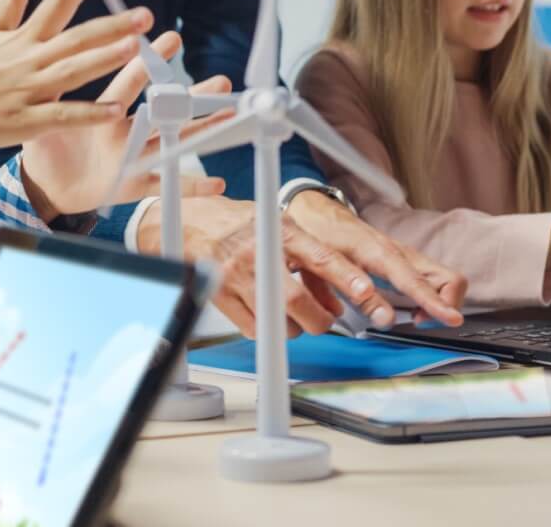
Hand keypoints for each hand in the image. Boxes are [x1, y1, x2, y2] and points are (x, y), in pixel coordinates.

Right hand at [0, 0, 152, 172]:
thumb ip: (10, 1)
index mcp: (22, 38)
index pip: (58, 0)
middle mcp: (28, 60)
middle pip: (75, 38)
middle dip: (111, 25)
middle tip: (145, 14)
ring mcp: (27, 91)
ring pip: (71, 72)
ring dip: (102, 59)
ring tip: (133, 48)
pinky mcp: (24, 122)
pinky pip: (61, 116)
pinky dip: (88, 114)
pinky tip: (115, 109)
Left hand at [19, 30, 228, 219]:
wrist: (42, 185)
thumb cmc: (45, 146)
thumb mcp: (47, 118)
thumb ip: (52, 95)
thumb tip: (44, 59)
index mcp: (106, 111)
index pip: (130, 82)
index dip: (148, 63)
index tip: (170, 39)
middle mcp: (126, 131)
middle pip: (164, 110)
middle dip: (193, 96)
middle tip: (222, 82)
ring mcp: (134, 157)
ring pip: (173, 141)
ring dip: (202, 131)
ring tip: (230, 118)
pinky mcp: (133, 184)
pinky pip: (164, 184)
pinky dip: (190, 186)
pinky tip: (217, 183)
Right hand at [137, 194, 463, 337]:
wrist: (183, 221)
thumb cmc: (235, 223)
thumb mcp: (276, 225)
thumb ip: (308, 256)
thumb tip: (338, 298)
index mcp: (277, 229)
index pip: (320, 256)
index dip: (346, 278)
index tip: (367, 293)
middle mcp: (256, 252)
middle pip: (297, 302)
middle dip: (318, 320)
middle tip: (323, 321)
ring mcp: (234, 275)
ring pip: (277, 321)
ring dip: (291, 327)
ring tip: (291, 315)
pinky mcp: (217, 295)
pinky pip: (252, 329)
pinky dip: (265, 329)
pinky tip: (264, 313)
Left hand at [283, 190, 465, 326]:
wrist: (318, 214)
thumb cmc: (322, 236)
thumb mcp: (330, 267)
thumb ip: (357, 295)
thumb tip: (385, 318)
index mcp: (381, 253)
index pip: (417, 280)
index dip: (436, 302)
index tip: (452, 319)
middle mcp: (401, 253)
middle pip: (449, 278)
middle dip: (447, 305)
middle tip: (421, 322)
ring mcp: (406, 256)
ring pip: (445, 279)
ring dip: (441, 303)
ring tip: (416, 318)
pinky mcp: (405, 260)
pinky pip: (432, 280)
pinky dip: (432, 298)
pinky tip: (413, 310)